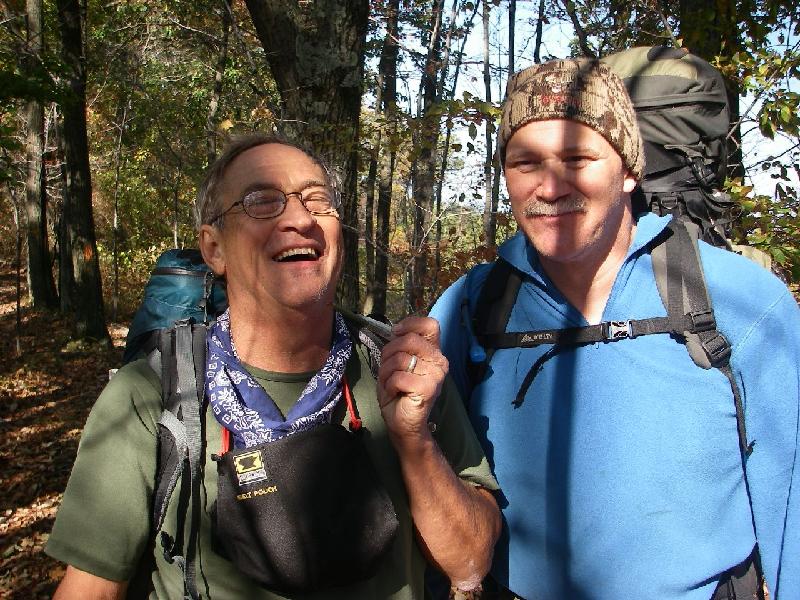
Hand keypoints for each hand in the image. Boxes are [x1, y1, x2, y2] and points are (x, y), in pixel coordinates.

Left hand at [377, 316, 448, 443]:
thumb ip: (401, 345)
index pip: (430, 325)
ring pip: (400, 358)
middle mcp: (439, 360)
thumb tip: (396, 330)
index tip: (395, 333)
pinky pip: (399, 376)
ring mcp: (436, 374)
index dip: (410, 324)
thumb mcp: (397, 361)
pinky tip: (394, 392)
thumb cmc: (398, 390)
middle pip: (410, 339)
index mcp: (433, 351)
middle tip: (387, 368)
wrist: (402, 422)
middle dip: (389, 352)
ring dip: (386, 371)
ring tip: (390, 382)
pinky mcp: (429, 388)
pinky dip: (389, 385)